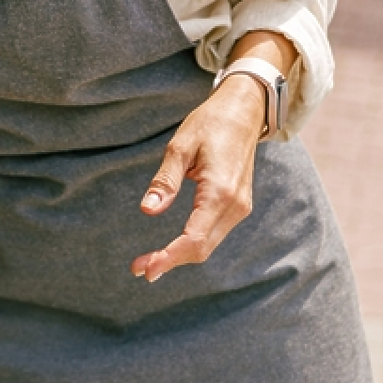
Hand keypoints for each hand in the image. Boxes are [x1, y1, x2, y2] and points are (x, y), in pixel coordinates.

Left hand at [132, 77, 266, 282]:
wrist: (243, 113)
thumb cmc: (209, 124)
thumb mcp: (179, 147)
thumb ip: (165, 181)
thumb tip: (148, 211)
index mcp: (220, 191)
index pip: (194, 237)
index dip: (169, 257)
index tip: (145, 269)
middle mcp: (235, 206)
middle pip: (202, 248)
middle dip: (171, 261)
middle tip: (139, 269)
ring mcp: (240, 207)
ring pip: (209, 244)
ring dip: (181, 256)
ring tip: (150, 261)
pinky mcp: (238, 206)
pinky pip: (214, 234)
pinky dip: (193, 244)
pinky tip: (172, 248)